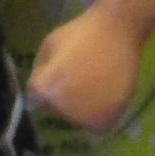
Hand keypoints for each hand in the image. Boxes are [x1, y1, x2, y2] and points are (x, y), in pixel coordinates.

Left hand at [27, 8, 142, 134]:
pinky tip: (104, 93)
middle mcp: (62, 109)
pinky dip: (99, 112)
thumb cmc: (81, 34)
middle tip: (78, 76)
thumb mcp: (48, 45)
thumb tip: (37, 88)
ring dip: (81, 107)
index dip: (47, 82)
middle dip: (63, 96)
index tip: (59, 71)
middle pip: (57, 109)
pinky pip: (96, 123)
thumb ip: (39, 70)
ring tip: (93, 84)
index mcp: (45, 90)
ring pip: (77, 118)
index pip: (37, 96)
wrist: (117, 31)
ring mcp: (86, 116)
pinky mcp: (107, 119)